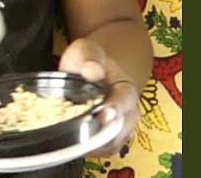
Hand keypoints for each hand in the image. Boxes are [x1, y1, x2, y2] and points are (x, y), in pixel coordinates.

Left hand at [57, 38, 140, 156]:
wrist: (93, 69)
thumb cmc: (89, 60)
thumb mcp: (86, 50)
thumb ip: (89, 58)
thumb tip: (92, 71)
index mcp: (126, 89)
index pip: (124, 102)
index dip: (114, 109)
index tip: (102, 114)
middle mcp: (128, 112)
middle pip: (120, 131)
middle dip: (102, 135)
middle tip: (81, 136)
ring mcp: (120, 128)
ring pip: (111, 145)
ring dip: (93, 146)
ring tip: (71, 142)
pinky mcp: (108, 139)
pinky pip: (101, 150)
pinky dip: (88, 150)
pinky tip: (71, 144)